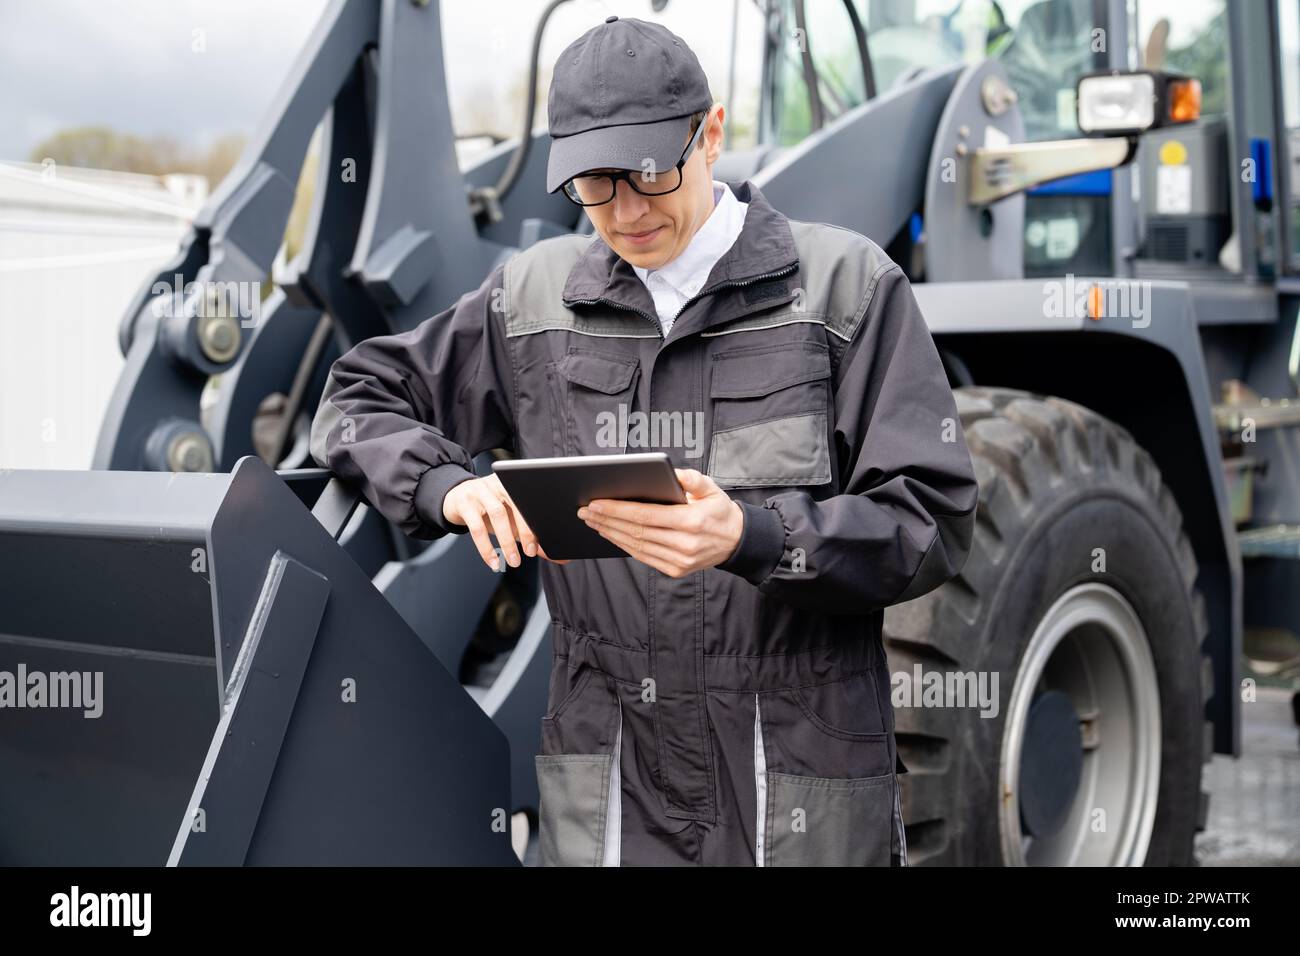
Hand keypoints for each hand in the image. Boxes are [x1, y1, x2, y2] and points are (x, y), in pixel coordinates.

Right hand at [442, 474, 567, 570]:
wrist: (455, 498)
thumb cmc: (488, 511)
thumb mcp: (510, 521)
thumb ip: (532, 537)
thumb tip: (559, 558)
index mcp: (514, 484)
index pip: (530, 502)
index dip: (537, 523)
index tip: (541, 544)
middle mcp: (498, 484)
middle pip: (515, 506)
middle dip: (525, 531)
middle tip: (530, 553)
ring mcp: (480, 491)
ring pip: (497, 515)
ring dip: (506, 541)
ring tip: (513, 561)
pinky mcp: (464, 503)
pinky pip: (476, 527)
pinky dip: (486, 548)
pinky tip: (493, 562)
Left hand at [578, 468, 742, 577]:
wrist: (736, 541)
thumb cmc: (719, 510)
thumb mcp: (712, 488)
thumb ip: (692, 478)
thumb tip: (671, 472)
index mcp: (692, 521)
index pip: (646, 515)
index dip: (617, 510)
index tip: (596, 503)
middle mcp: (685, 544)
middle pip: (636, 531)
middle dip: (607, 520)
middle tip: (585, 511)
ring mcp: (680, 560)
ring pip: (636, 546)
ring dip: (611, 533)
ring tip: (592, 521)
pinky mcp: (676, 570)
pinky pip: (643, 557)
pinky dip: (623, 545)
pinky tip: (611, 534)